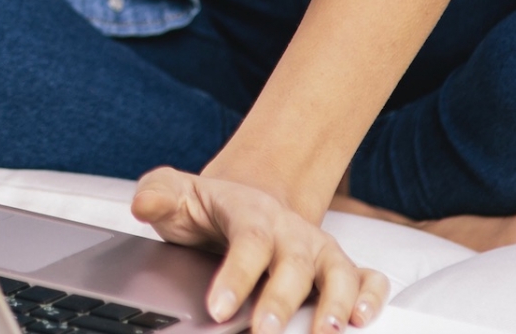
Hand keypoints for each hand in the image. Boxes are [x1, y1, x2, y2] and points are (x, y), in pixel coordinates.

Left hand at [131, 169, 387, 331]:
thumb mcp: (180, 196)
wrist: (250, 201)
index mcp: (251, 213)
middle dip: (281, 301)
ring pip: (337, 272)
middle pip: (292, 264)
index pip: (247, 241)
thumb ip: (159, 195)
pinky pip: (368, 277)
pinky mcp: (340, 267)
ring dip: (335, 303)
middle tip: (265, 333)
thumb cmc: (212, 209)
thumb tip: (142, 203)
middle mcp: (291, 231)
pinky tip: (363, 318)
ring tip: (325, 332)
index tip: (218, 308)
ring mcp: (318, 249)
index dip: (235, 276)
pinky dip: (372, 295)